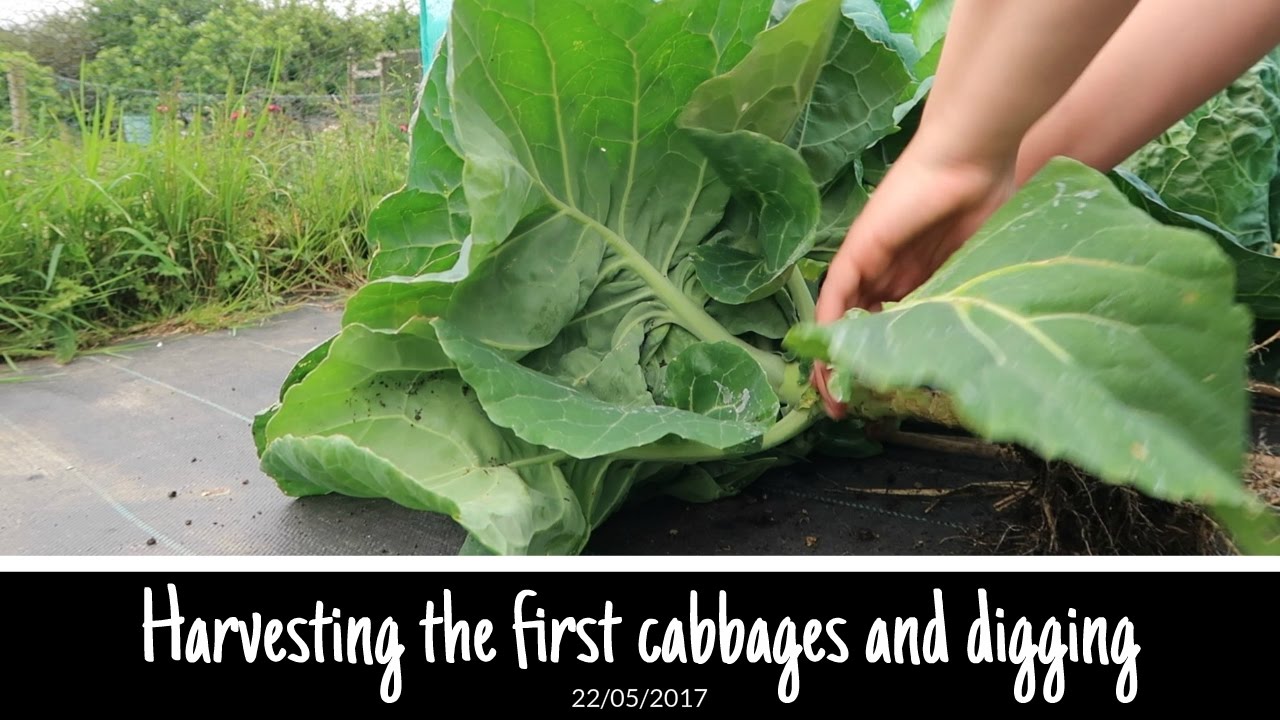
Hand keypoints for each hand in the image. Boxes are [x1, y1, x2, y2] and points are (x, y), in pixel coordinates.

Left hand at [811, 148, 1016, 418]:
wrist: (972, 158)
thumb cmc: (988, 201)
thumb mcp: (979, 269)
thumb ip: (963, 303)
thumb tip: (966, 354)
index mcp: (917, 277)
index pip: (891, 329)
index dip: (884, 365)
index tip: (885, 404)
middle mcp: (887, 273)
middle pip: (858, 330)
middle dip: (851, 372)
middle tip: (850, 413)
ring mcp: (870, 261)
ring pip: (840, 321)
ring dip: (833, 362)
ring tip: (832, 402)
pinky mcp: (858, 251)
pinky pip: (834, 297)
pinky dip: (827, 331)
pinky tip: (827, 365)